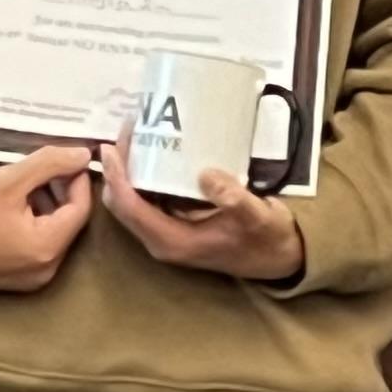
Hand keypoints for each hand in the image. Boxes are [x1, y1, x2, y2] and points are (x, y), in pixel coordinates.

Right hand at [0, 140, 97, 290]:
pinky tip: (12, 206)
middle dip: (60, 192)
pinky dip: (32, 224)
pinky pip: (36, 247)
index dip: (78, 179)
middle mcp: (45, 271)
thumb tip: (84, 156)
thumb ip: (49, 164)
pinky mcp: (14, 280)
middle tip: (43, 167)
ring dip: (46, 206)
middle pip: (68, 222)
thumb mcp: (7, 180)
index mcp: (46, 249)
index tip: (67, 158)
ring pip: (53, 233)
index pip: (80, 208)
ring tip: (24, 183)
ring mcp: (30, 280)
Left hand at [101, 139, 308, 282]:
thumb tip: (205, 175)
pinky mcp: (175, 225)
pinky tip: (155, 152)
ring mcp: (167, 233)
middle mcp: (162, 239)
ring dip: (127, 171)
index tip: (112, 146)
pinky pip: (146, 200)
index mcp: (173, 241)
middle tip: (126, 133)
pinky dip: (142, 176)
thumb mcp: (257, 217)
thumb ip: (233, 198)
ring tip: (135, 135)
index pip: (130, 208)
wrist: (280, 258)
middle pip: (122, 204)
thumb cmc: (267, 239)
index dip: (117, 177)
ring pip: (131, 201)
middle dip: (117, 169)